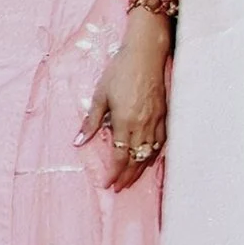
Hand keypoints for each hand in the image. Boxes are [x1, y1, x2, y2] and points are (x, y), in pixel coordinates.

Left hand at [78, 6, 171, 187]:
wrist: (146, 55)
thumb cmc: (120, 72)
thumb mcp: (100, 95)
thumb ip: (91, 121)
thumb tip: (78, 142)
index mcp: (125, 121)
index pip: (119, 156)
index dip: (113, 173)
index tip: (107, 184)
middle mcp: (143, 125)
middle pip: (135, 159)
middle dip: (126, 177)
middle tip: (118, 189)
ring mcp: (157, 121)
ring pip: (150, 154)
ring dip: (140, 169)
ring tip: (131, 181)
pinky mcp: (165, 116)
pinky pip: (161, 143)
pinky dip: (154, 155)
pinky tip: (149, 161)